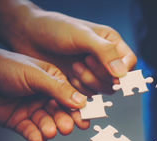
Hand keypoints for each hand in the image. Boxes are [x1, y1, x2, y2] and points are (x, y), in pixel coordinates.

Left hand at [0, 48, 88, 140]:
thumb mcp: (34, 74)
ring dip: (50, 129)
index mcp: (52, 81)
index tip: (85, 118)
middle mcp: (44, 96)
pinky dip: (36, 137)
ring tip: (49, 131)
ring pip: (47, 123)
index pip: (71, 97)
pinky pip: (32, 132)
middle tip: (66, 127)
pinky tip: (39, 139)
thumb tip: (82, 100)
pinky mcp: (19, 121)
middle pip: (61, 112)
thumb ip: (59, 89)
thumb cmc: (2, 66)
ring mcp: (32, 109)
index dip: (79, 108)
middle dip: (64, 121)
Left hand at [6, 4, 136, 94]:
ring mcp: (93, 72)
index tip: (112, 73)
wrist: (27, 36)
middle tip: (83, 62)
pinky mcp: (81, 83)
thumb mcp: (82, 36)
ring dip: (88, 83)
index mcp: (111, 43)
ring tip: (73, 67)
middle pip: (117, 80)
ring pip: (103, 90)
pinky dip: (79, 89)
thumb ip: (105, 52)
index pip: (129, 62)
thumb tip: (122, 73)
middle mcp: (105, 59)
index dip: (123, 71)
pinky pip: (88, 95)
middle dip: (99, 75)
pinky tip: (68, 76)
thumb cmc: (54, 29)